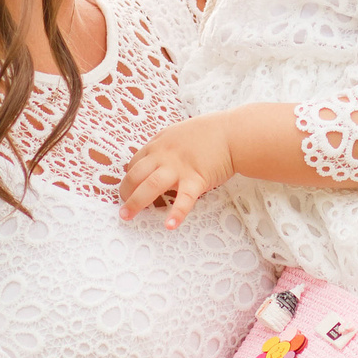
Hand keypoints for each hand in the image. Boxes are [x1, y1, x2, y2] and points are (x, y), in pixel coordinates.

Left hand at [120, 116, 236, 226]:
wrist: (234, 134)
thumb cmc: (211, 132)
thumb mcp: (181, 132)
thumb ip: (167, 145)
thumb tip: (158, 158)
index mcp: (160, 143)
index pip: (135, 162)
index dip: (130, 177)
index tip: (130, 188)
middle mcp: (164, 154)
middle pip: (135, 174)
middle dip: (125, 192)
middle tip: (123, 206)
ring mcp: (179, 167)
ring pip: (150, 186)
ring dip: (135, 203)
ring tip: (127, 216)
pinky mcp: (196, 179)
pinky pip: (183, 199)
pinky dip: (176, 213)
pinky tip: (169, 225)